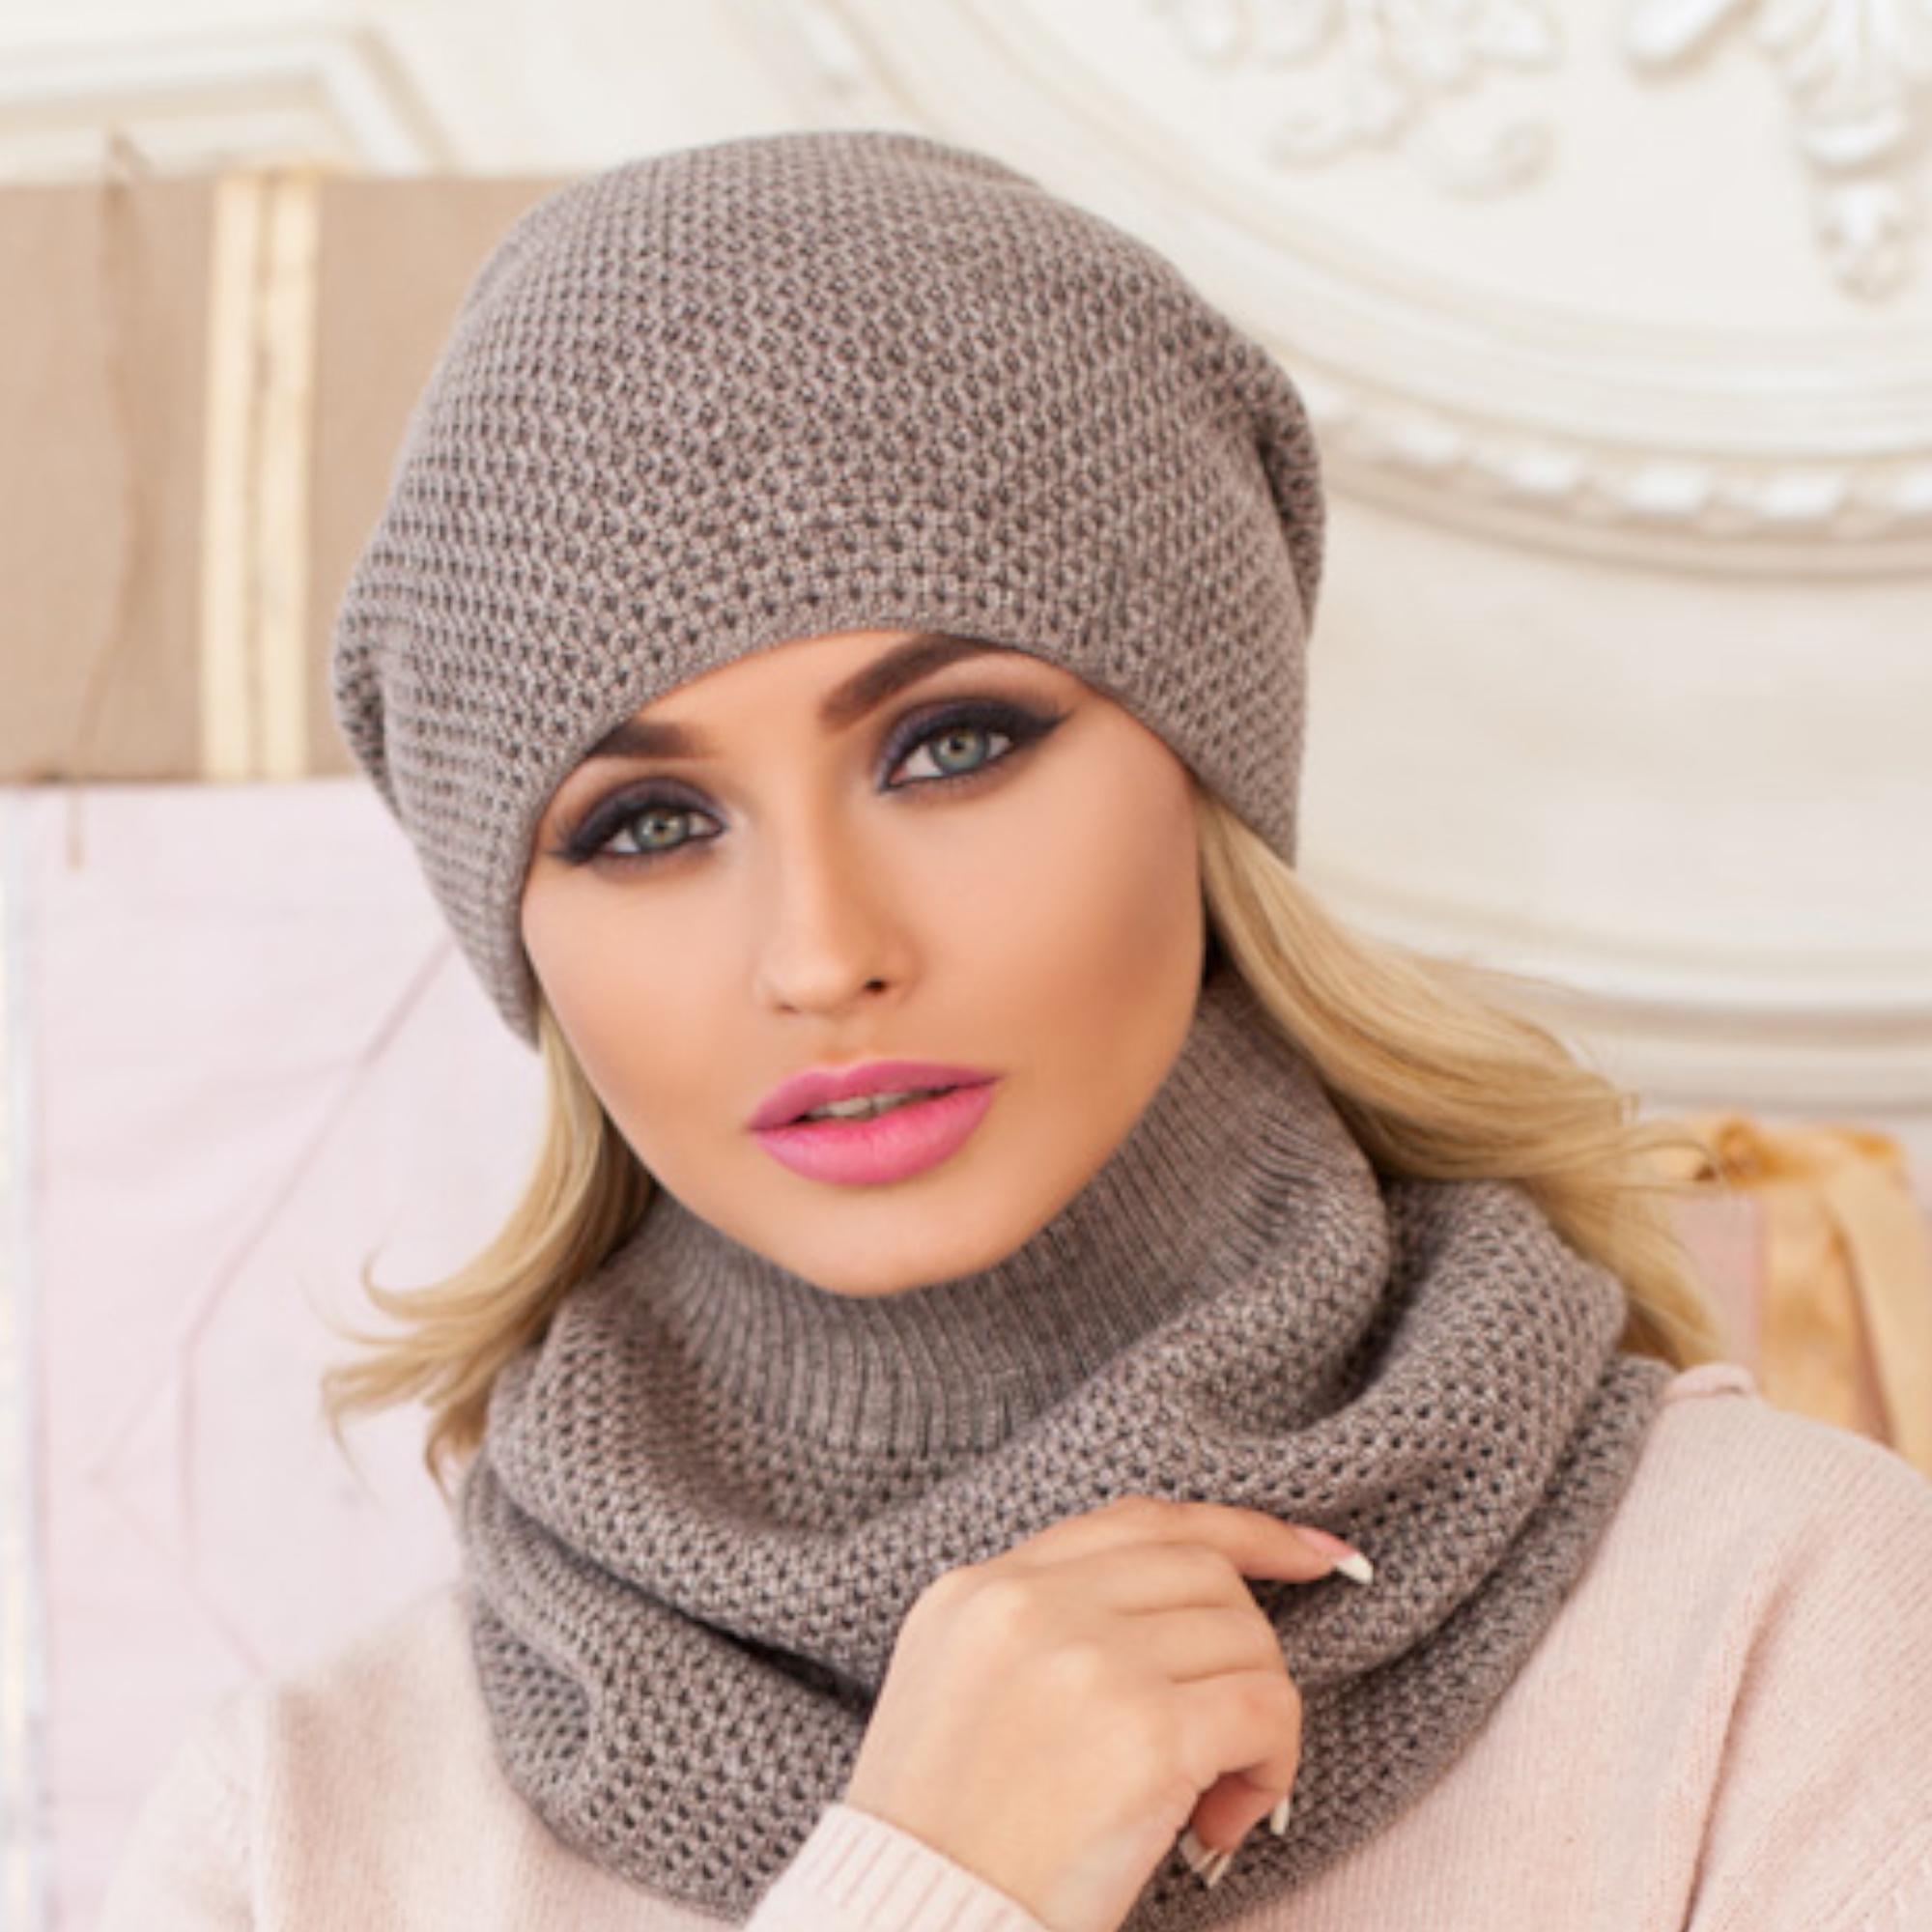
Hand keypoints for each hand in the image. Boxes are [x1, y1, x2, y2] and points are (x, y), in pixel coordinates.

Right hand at [842, 1495, 1359, 1931]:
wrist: (916, 1923)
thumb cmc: (947, 1835)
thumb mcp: (959, 1685)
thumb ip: (1040, 1624)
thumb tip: (1179, 1610)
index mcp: (981, 1588)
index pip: (1137, 1523)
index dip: (1238, 1532)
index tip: (1312, 1555)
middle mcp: (1032, 1604)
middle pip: (1204, 1572)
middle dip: (1246, 1647)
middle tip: (1234, 1731)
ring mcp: (1090, 1661)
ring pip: (1246, 1640)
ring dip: (1258, 1721)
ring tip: (1213, 1796)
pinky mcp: (1146, 1734)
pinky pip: (1266, 1710)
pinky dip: (1272, 1766)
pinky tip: (1224, 1819)